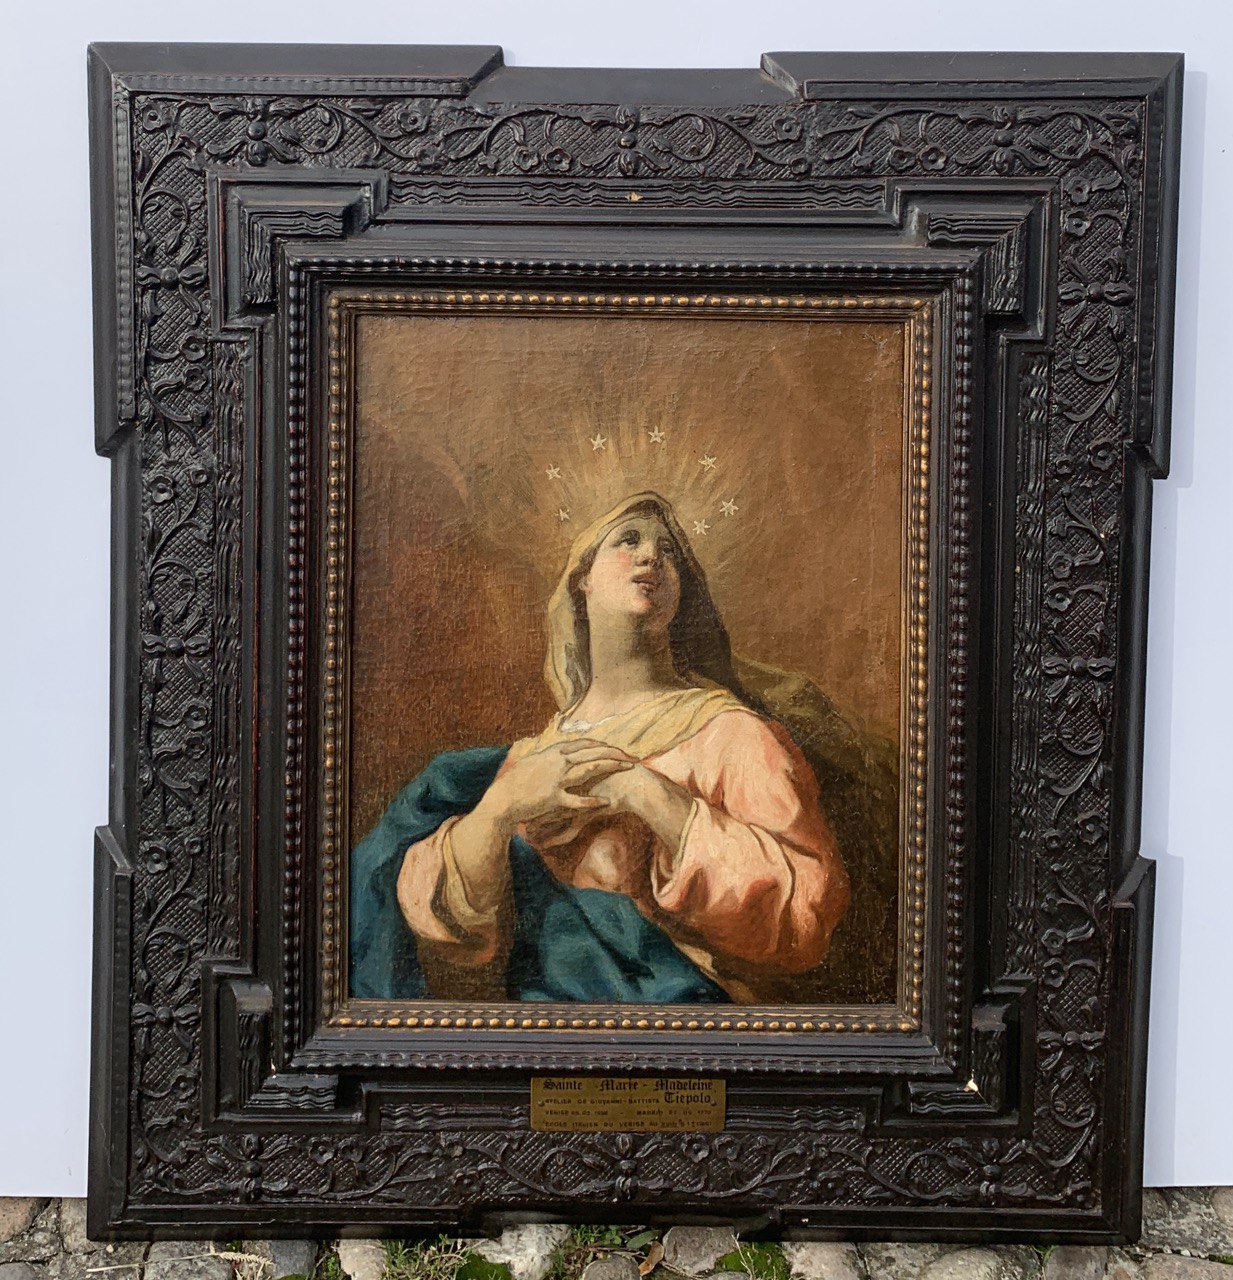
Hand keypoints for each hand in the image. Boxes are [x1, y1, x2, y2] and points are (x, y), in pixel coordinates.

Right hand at [479, 739, 634, 833]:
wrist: (502, 799)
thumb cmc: (515, 781)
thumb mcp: (533, 762)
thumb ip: (550, 756)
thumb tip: (561, 751)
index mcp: (552, 752)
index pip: (583, 743)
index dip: (601, 745)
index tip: (614, 748)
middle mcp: (557, 762)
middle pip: (592, 753)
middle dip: (614, 753)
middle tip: (630, 756)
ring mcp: (556, 780)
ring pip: (590, 770)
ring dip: (611, 768)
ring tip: (627, 768)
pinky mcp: (554, 798)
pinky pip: (578, 800)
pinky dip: (593, 801)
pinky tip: (607, 803)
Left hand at [523, 761, 651, 850]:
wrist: (637, 783)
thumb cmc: (622, 772)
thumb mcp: (602, 762)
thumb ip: (588, 763)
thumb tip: (576, 760)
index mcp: (575, 769)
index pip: (549, 778)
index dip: (535, 785)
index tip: (521, 791)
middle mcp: (574, 785)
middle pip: (547, 795)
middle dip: (532, 803)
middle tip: (517, 810)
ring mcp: (579, 800)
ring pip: (554, 813)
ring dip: (540, 822)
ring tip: (526, 831)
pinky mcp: (586, 814)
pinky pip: (568, 828)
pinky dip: (556, 837)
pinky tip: (544, 845)